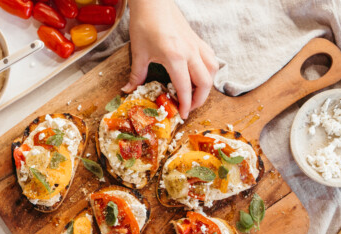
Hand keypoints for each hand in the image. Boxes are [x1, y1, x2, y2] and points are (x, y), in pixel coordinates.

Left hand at [124, 0, 218, 118]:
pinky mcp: (197, 40)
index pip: (185, 87)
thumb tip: (128, 91)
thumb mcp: (139, 52)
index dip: (185, 105)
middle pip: (206, 82)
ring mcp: (196, 45)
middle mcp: (190, 52)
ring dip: (207, 85)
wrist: (153, 0)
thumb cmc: (144, 23)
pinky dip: (208, 71)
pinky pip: (210, 58)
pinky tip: (198, 75)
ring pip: (212, 70)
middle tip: (189, 108)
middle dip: (199, 99)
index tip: (182, 116)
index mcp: (175, 57)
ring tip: (195, 93)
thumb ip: (137, 75)